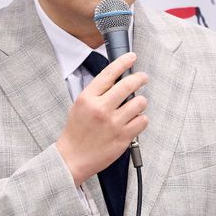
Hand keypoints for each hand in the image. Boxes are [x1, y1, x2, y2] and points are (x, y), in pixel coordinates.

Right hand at [56, 52, 147, 185]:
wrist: (73, 158)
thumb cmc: (76, 132)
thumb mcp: (80, 106)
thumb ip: (96, 93)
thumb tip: (116, 80)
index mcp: (88, 98)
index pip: (109, 74)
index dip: (123, 62)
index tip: (132, 57)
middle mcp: (101, 109)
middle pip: (128, 85)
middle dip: (140, 78)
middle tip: (143, 77)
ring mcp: (113, 123)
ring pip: (139, 102)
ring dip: (140, 102)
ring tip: (136, 105)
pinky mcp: (123, 137)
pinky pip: (142, 121)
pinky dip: (141, 119)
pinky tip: (134, 121)